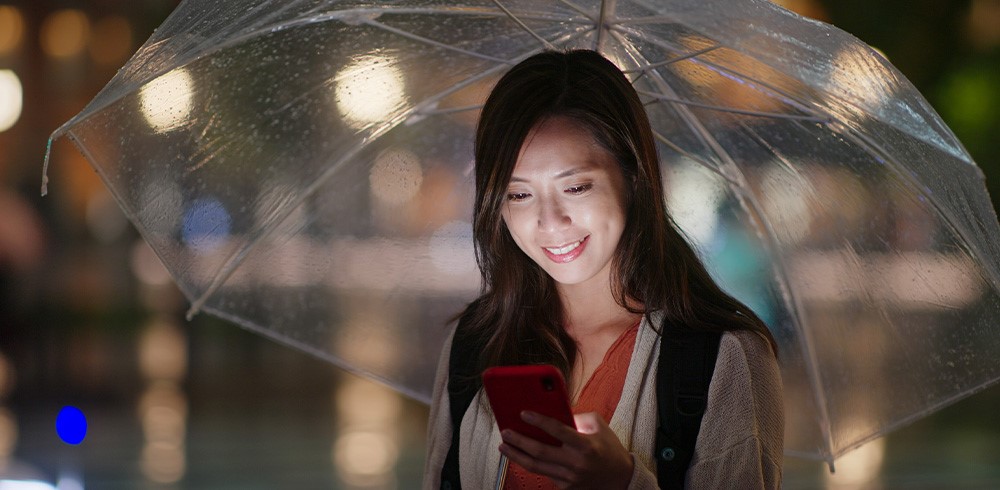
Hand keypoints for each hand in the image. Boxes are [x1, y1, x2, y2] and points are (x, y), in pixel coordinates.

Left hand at [499, 411, 633, 488]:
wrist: (620, 477)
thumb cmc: (607, 447)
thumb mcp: (597, 426)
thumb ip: (576, 417)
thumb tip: (552, 410)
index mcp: (585, 445)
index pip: (558, 431)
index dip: (539, 421)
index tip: (523, 413)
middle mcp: (576, 463)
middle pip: (540, 452)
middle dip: (519, 441)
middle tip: (505, 431)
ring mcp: (570, 478)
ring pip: (536, 467)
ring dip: (517, 455)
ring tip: (504, 445)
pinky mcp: (566, 487)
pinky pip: (544, 474)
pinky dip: (530, 464)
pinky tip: (519, 456)